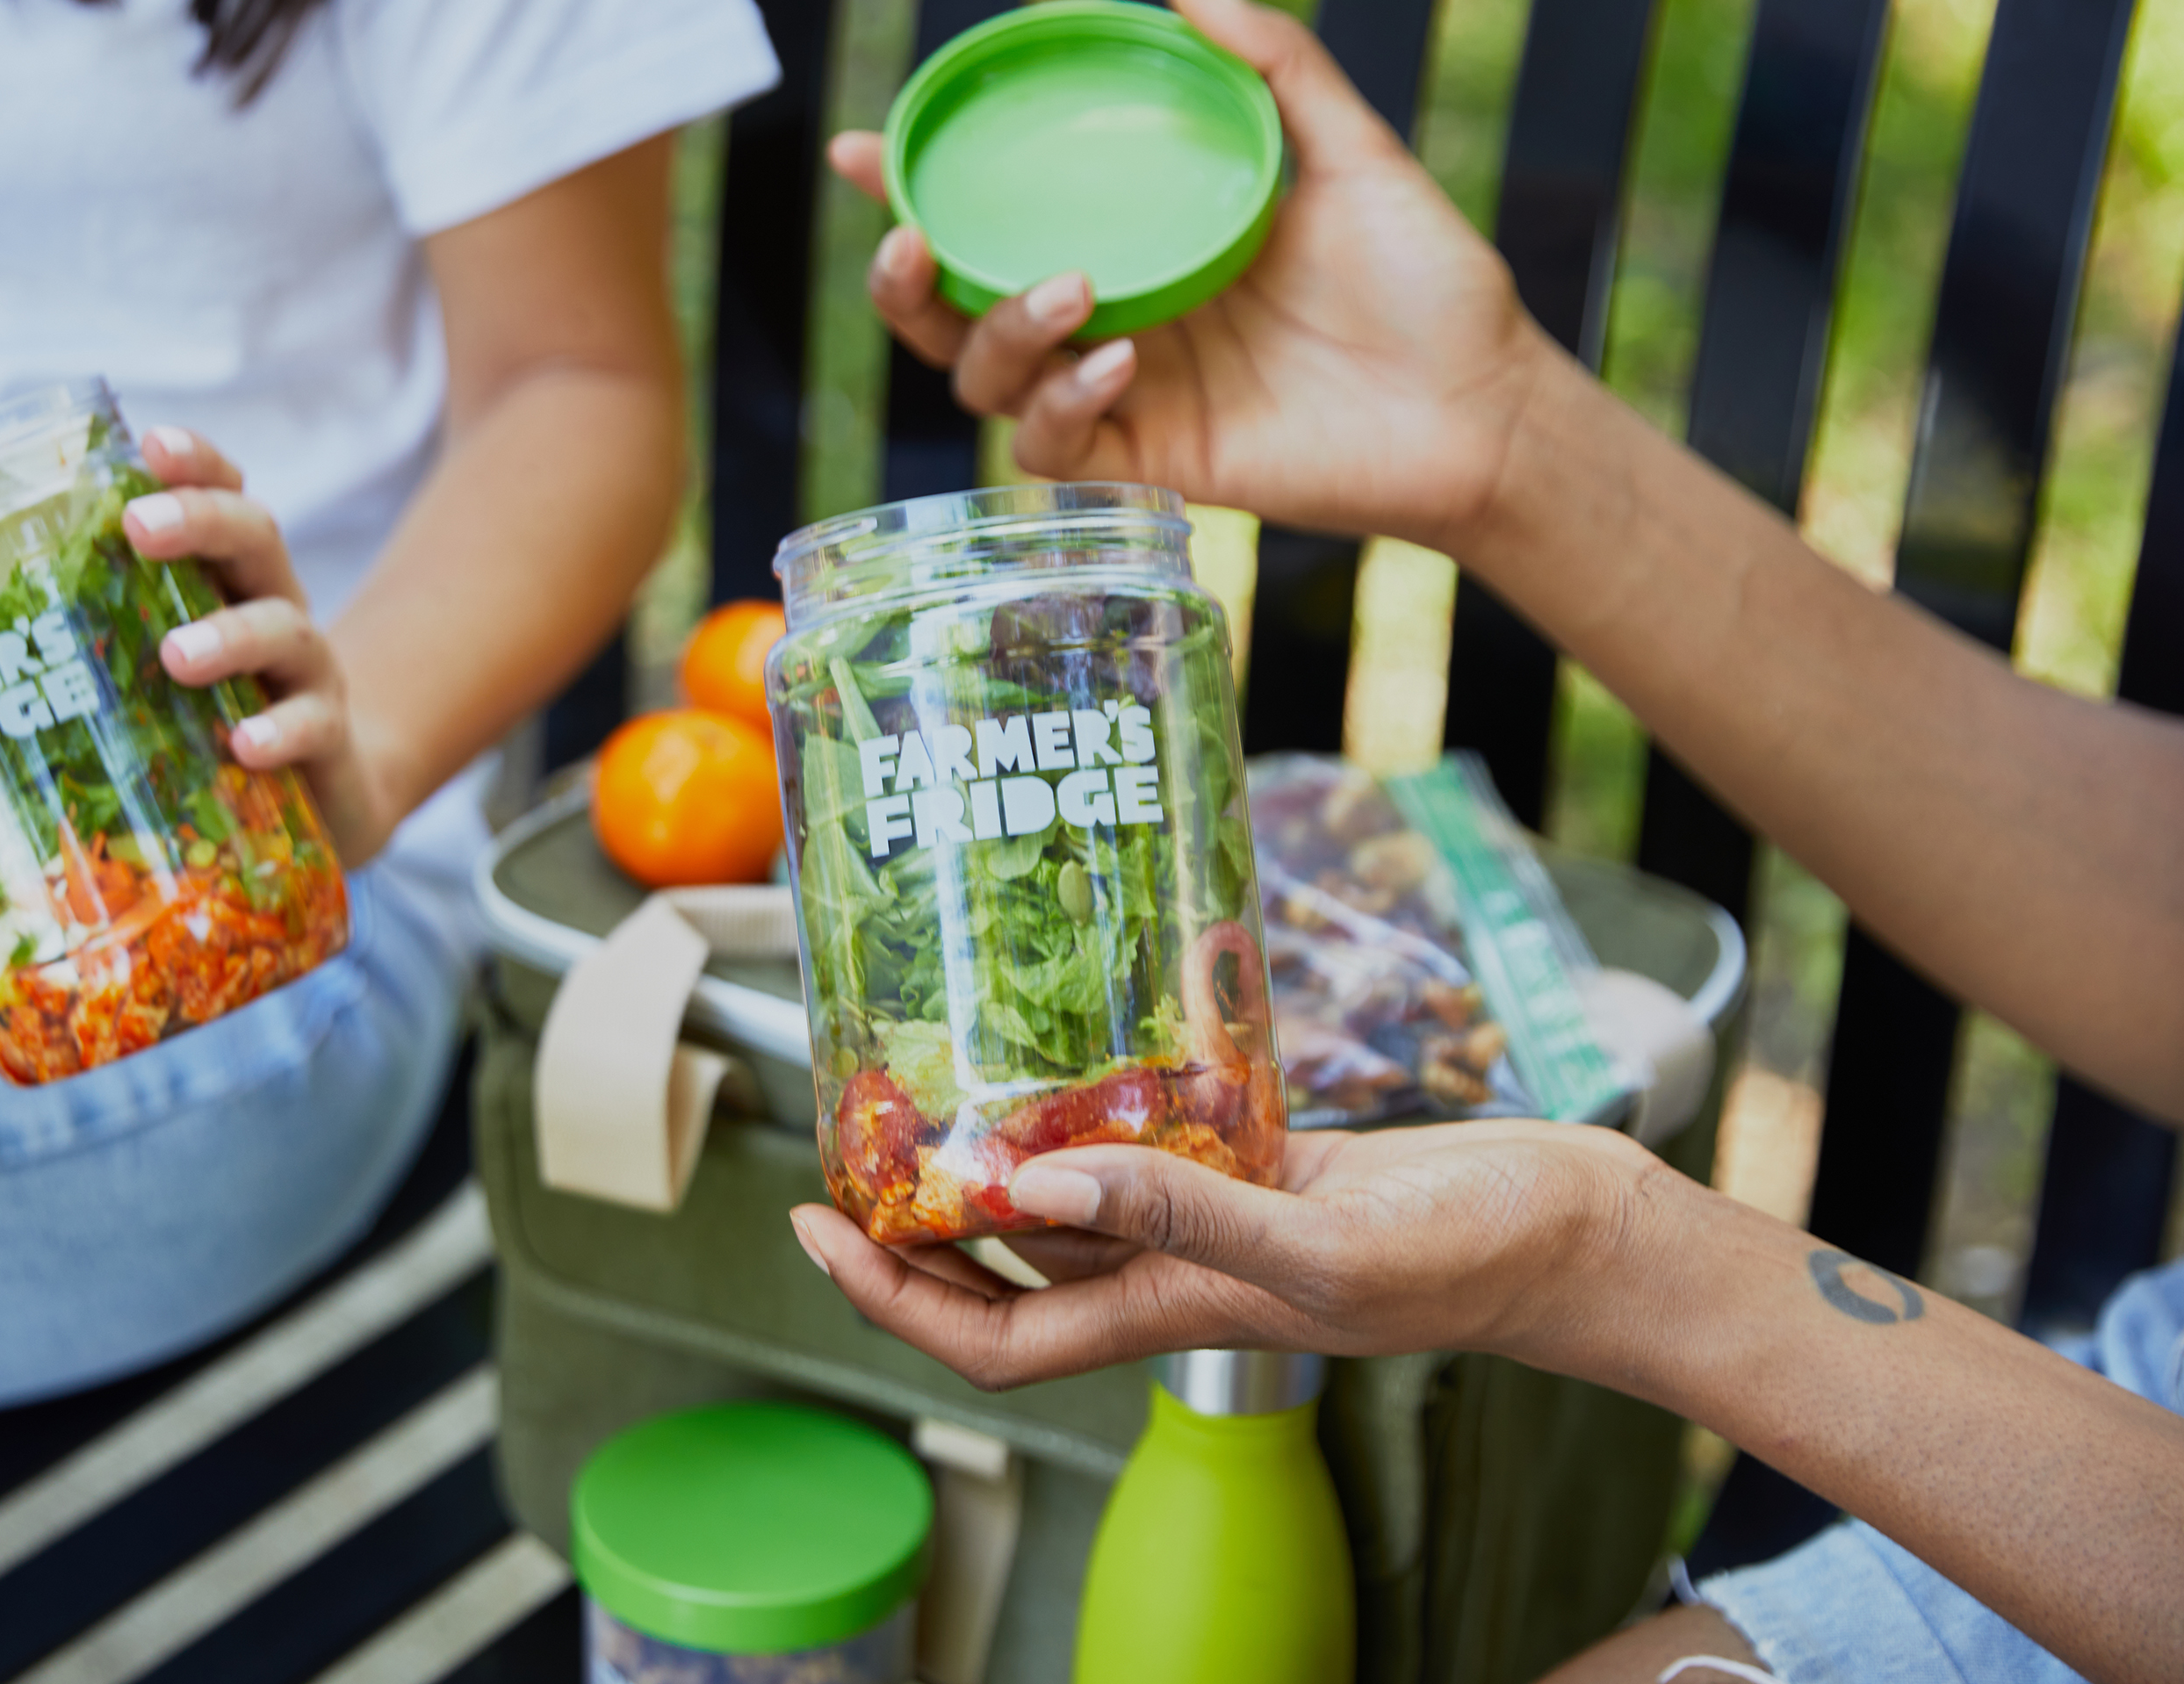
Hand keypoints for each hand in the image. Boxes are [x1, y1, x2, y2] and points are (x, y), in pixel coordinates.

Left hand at [125, 429, 403, 867]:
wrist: (324, 794)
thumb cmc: (212, 718)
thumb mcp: (156, 667)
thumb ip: (89, 641)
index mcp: (228, 576)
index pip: (223, 493)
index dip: (195, 463)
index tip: (149, 443)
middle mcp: (274, 605)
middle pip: (256, 536)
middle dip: (200, 520)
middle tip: (139, 525)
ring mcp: (307, 671)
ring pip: (285, 630)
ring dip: (230, 636)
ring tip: (175, 657)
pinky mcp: (329, 740)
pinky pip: (313, 726)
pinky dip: (281, 732)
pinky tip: (245, 743)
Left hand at [789, 1119, 1661, 1388]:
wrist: (1575, 1227)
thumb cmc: (1470, 1256)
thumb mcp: (1321, 1248)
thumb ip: (1182, 1219)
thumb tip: (1030, 1185)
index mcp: (1173, 1313)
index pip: (993, 1338)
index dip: (893, 1301)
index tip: (816, 1229)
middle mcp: (1176, 1272)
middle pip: (1008, 1267)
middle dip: (916, 1221)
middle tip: (850, 1136)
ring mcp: (1218, 1219)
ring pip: (1073, 1198)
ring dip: (999, 1157)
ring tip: (932, 1085)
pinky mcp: (1262, 1166)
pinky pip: (1149, 1145)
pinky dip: (1099, 1110)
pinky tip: (1067, 1053)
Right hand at [830, 0, 1557, 559]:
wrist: (1490, 403)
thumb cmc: (1431, 284)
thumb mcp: (1349, 153)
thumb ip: (1272, 67)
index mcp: (1139, 249)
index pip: (999, 221)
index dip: (914, 192)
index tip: (863, 150)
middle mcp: (1115, 323)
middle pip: (956, 318)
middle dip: (904, 286)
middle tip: (907, 238)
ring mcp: (1132, 398)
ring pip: (990, 386)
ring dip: (998, 335)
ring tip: (1068, 290)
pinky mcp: (1161, 465)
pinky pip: (1064, 447)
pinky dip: (1069, 403)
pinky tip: (1123, 359)